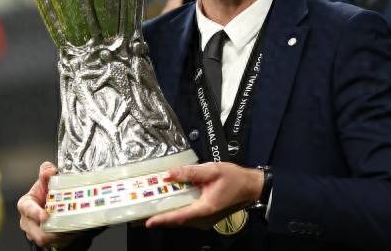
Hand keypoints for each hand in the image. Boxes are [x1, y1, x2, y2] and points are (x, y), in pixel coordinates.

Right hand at [17, 162, 77, 249]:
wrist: (45, 203)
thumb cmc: (43, 193)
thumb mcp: (44, 181)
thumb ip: (46, 173)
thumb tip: (50, 170)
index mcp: (25, 205)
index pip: (28, 210)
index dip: (36, 214)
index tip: (45, 216)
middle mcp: (27, 221)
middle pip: (38, 232)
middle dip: (54, 231)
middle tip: (67, 226)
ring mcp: (34, 233)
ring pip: (47, 240)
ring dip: (61, 237)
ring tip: (74, 230)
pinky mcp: (43, 240)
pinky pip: (54, 244)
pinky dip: (65, 240)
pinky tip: (73, 233)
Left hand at [145, 162, 262, 229]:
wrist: (250, 186)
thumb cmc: (234, 178)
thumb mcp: (212, 170)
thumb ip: (190, 172)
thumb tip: (169, 174)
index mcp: (205, 208)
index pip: (180, 215)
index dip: (163, 219)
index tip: (148, 221)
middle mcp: (203, 217)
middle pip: (177, 219)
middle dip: (159, 217)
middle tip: (140, 213)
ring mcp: (204, 218)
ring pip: (181, 218)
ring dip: (166, 214)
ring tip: (148, 208)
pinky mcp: (204, 214)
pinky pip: (187, 214)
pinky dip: (175, 210)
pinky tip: (166, 203)